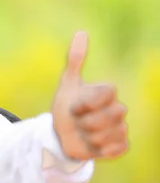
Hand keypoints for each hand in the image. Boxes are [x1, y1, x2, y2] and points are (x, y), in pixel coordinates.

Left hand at [51, 31, 127, 159]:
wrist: (62, 135)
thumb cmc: (66, 108)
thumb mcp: (67, 85)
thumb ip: (75, 60)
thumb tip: (82, 32)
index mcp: (108, 93)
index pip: (107, 94)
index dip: (87, 103)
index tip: (74, 107)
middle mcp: (118, 109)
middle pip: (109, 116)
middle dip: (85, 122)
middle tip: (76, 123)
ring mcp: (121, 128)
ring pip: (110, 134)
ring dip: (89, 137)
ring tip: (82, 134)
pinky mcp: (120, 146)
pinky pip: (117, 149)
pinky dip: (101, 150)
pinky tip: (91, 146)